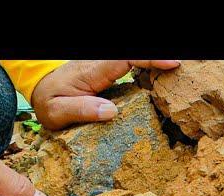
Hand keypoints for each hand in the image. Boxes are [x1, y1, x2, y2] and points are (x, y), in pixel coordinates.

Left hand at [31, 60, 179, 129]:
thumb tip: (111, 111)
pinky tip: (163, 79)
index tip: (172, 64)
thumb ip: (81, 110)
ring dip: (156, 64)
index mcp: (91, 71)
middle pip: (134, 56)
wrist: (41, 90)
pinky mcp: (111, 72)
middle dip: (159, 60)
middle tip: (182, 68)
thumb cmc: (49, 102)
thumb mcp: (56, 112)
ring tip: (177, 74)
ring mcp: (107, 67)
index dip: (149, 60)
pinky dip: (150, 68)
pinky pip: (133, 66)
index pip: (125, 58)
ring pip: (134, 60)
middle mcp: (101, 64)